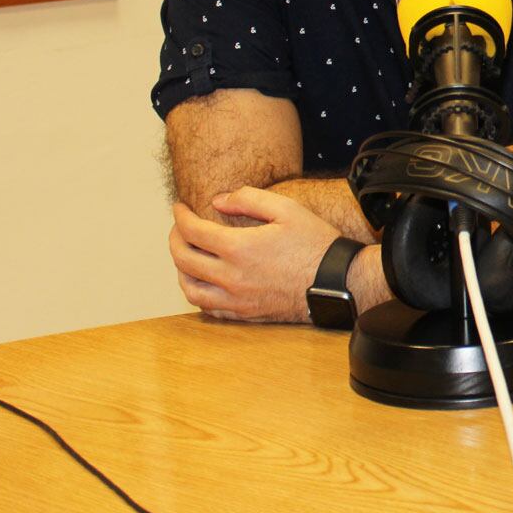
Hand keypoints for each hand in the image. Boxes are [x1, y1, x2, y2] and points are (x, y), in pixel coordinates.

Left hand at [169, 187, 341, 321]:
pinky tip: (203, 282)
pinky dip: (197, 293)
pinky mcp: (245, 314)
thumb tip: (218, 200)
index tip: (180, 208)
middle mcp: (231, 277)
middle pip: (183, 259)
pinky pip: (208, 308)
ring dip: (181, 270)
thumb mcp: (287, 209)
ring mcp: (236, 299)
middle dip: (175, 239)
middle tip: (179, 228)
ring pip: (190, 289)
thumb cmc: (315, 244)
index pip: (192, 231)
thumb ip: (248, 198)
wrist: (337, 282)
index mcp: (238, 248)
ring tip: (186, 256)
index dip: (180, 216)